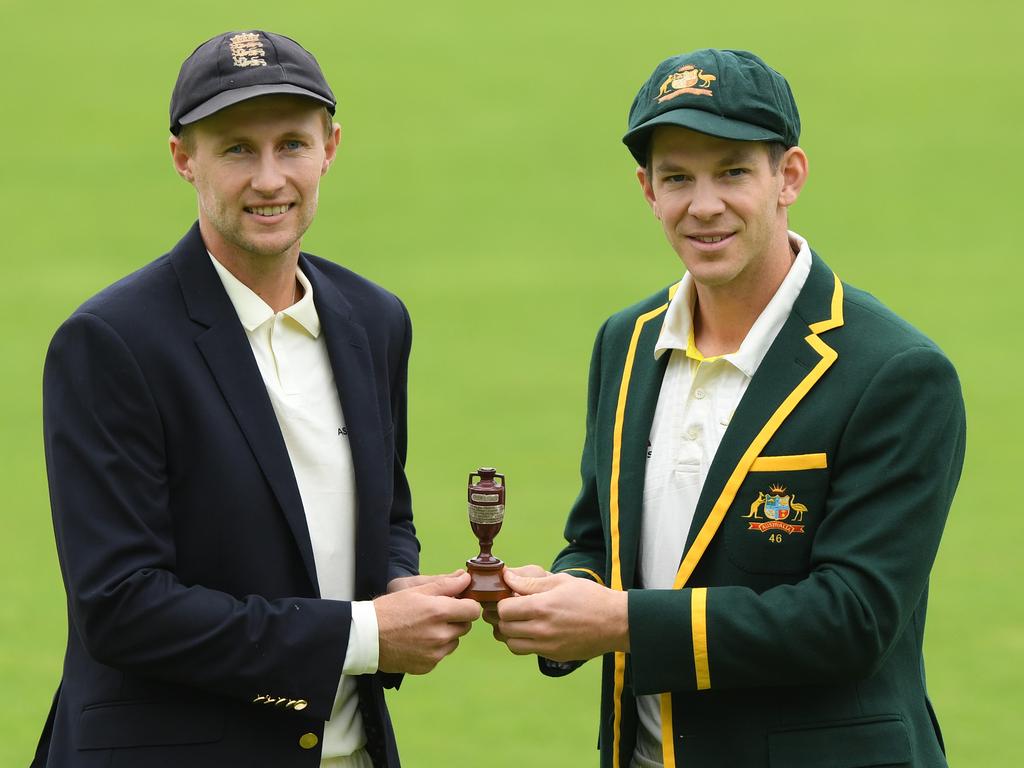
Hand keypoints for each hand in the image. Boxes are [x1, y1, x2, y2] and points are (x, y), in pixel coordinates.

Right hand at [374, 570, 480, 673]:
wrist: (366, 637)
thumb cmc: (390, 609)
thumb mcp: (416, 590)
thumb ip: (446, 584)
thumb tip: (466, 578)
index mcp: (439, 612)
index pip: (473, 610)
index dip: (467, 604)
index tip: (457, 602)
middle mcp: (440, 635)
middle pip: (465, 626)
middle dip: (456, 618)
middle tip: (436, 614)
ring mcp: (435, 653)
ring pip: (454, 641)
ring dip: (446, 634)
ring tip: (424, 627)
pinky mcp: (428, 666)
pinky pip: (441, 655)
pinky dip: (434, 648)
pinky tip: (417, 641)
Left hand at [495, 570, 628, 661]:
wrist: (616, 622)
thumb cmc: (590, 597)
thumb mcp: (561, 581)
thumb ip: (530, 582)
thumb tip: (507, 578)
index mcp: (542, 607)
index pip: (503, 610)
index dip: (502, 603)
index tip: (509, 597)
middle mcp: (542, 629)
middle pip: (504, 628)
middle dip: (503, 618)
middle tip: (512, 609)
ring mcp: (548, 646)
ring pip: (512, 645)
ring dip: (511, 633)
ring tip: (521, 622)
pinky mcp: (554, 655)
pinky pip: (529, 651)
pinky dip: (525, 642)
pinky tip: (535, 630)